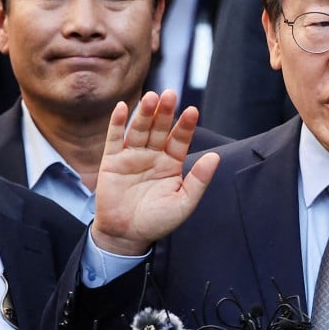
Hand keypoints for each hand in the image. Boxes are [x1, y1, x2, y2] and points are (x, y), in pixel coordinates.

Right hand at [91, 90, 220, 255]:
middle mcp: (153, 156)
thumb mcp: (184, 202)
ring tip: (151, 97)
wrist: (127, 235)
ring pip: (139, 130)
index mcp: (171, 164)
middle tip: (170, 94)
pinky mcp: (112, 161)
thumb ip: (199, 179)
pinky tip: (121, 107)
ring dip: (144, 113)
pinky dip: (117, 123)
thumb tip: (216, 157)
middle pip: (159, 129)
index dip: (185, 126)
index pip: (180, 139)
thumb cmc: (157, 221)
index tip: (193, 111)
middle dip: (165, 112)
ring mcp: (132, 156)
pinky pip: (114, 139)